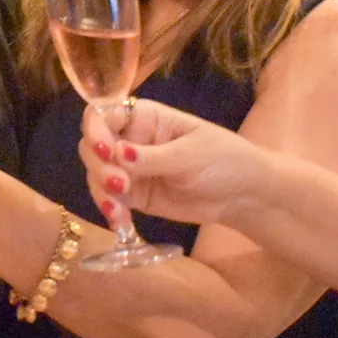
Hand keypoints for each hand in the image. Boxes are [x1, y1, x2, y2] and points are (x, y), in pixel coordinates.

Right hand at [79, 99, 264, 228]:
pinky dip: (111, 211)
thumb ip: (153, 156)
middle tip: (119, 185)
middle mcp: (131, 140)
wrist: (244, 195)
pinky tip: (120, 224)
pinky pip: (111, 201)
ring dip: (101, 191)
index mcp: (145, 118)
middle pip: (93, 146)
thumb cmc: (225, 160)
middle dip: (99, 166)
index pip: (106, 114)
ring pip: (97, 175)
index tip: (104, 150)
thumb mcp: (191, 155)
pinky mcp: (135, 196)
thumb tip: (117, 153)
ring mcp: (131, 170)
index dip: (95, 128)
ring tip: (118, 210)